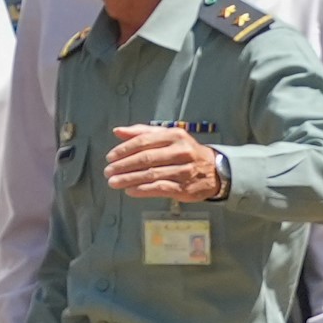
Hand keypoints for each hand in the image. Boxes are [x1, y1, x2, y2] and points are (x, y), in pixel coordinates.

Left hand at [100, 125, 221, 199]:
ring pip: (150, 174)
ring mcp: (184, 170)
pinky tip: (130, 190)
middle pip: (146, 158)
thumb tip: (118, 131)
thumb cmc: (185, 152)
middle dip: (123, 166)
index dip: (124, 149)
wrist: (215, 170)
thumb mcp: (168, 137)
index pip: (144, 141)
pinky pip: (159, 188)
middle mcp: (180, 151)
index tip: (110, 157)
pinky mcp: (184, 187)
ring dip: (129, 179)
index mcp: (174, 135)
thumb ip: (142, 132)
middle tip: (108, 171)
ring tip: (114, 182)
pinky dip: (142, 190)